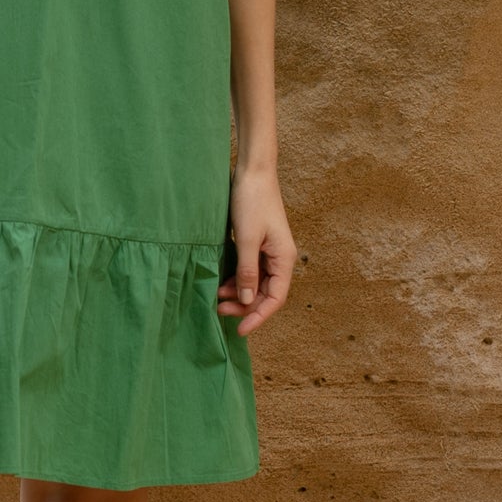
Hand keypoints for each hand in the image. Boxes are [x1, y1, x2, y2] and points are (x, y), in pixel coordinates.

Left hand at [218, 166, 295, 336]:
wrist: (252, 171)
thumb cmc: (252, 202)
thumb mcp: (246, 239)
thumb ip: (247, 271)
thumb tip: (246, 301)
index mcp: (284, 259)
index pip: (275, 298)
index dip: (258, 317)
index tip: (240, 330)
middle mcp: (280, 258)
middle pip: (265, 294)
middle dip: (244, 306)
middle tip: (219, 310)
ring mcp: (269, 252)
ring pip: (257, 283)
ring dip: (239, 293)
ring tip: (217, 297)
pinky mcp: (258, 244)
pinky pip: (250, 271)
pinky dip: (237, 279)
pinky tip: (222, 282)